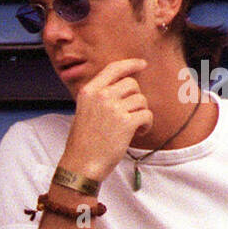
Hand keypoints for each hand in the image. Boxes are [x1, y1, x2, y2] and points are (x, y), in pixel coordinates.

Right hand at [59, 58, 152, 180]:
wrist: (81, 164)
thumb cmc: (83, 142)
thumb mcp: (84, 111)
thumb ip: (100, 97)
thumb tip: (126, 86)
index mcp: (89, 91)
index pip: (114, 68)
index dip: (130, 64)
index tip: (142, 64)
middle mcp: (101, 96)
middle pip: (132, 84)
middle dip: (136, 97)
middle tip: (130, 113)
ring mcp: (114, 109)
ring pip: (141, 100)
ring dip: (141, 113)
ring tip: (134, 126)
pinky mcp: (126, 123)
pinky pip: (147, 115)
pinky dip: (147, 124)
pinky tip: (139, 132)